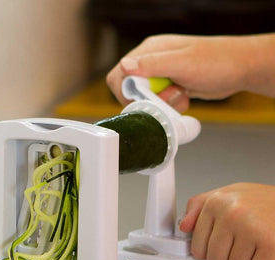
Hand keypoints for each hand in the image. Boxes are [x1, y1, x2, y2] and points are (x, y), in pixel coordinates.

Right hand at [106, 33, 274, 111]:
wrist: (241, 69)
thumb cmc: (217, 61)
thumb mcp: (182, 63)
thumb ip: (152, 65)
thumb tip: (125, 66)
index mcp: (150, 50)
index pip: (120, 73)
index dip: (125, 91)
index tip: (141, 100)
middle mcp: (152, 62)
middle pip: (131, 90)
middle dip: (147, 100)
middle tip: (166, 98)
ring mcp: (161, 75)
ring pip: (146, 99)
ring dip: (162, 104)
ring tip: (180, 95)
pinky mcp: (169, 86)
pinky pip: (159, 103)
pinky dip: (170, 106)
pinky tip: (184, 98)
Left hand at [179, 183, 274, 259]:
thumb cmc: (261, 201)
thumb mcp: (226, 195)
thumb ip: (198, 207)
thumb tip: (184, 227)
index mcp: (215, 203)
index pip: (197, 247)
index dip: (210, 253)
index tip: (221, 248)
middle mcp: (230, 214)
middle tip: (240, 251)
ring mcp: (250, 228)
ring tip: (253, 252)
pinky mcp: (270, 243)